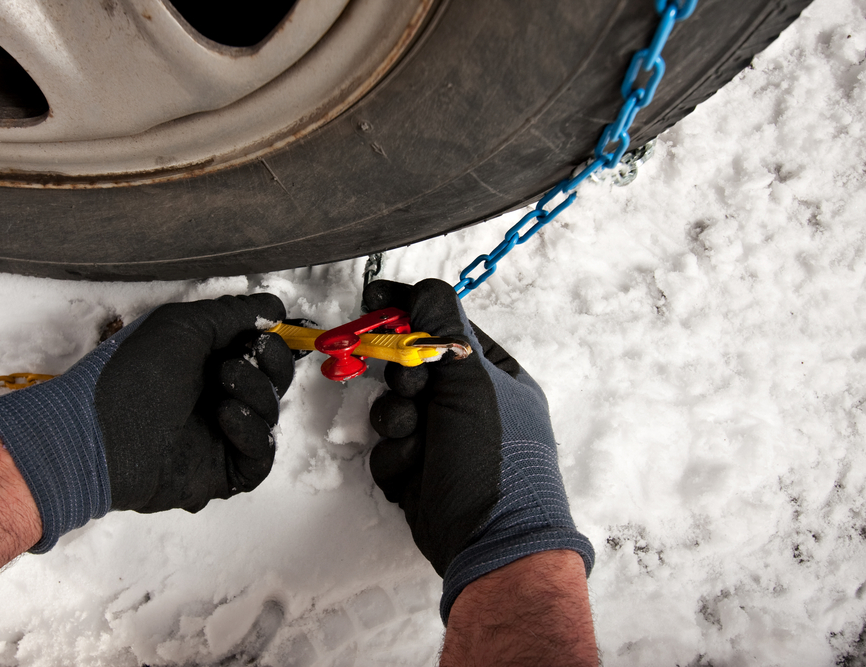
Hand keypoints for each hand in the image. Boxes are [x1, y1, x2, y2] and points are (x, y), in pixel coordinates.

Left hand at [0, 294, 293, 551]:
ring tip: (225, 382)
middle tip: (251, 352)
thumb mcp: (182, 325)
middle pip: (274, 382)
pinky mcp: (222, 472)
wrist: (100, 434)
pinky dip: (253, 433)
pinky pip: (260, 457)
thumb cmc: (132, 373)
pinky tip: (227, 416)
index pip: (260, 352)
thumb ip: (233, 313)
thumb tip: (275, 307)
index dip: (272, 341)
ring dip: (257, 392)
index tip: (268, 331)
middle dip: (271, 364)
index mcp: (206, 362)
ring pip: (271, 415)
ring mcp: (221, 436)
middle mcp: (217, 396)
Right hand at [364, 279, 593, 622]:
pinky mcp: (418, 472)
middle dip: (401, 378)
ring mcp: (442, 439)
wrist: (491, 542)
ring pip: (392, 408)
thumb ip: (443, 329)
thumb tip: (423, 287)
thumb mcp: (472, 381)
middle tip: (411, 388)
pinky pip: (387, 448)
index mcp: (493, 375)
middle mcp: (468, 404)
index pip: (445, 327)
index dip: (409, 312)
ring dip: (397, 421)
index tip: (375, 298)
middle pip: (410, 367)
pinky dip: (395, 458)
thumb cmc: (495, 458)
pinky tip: (416, 472)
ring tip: (417, 440)